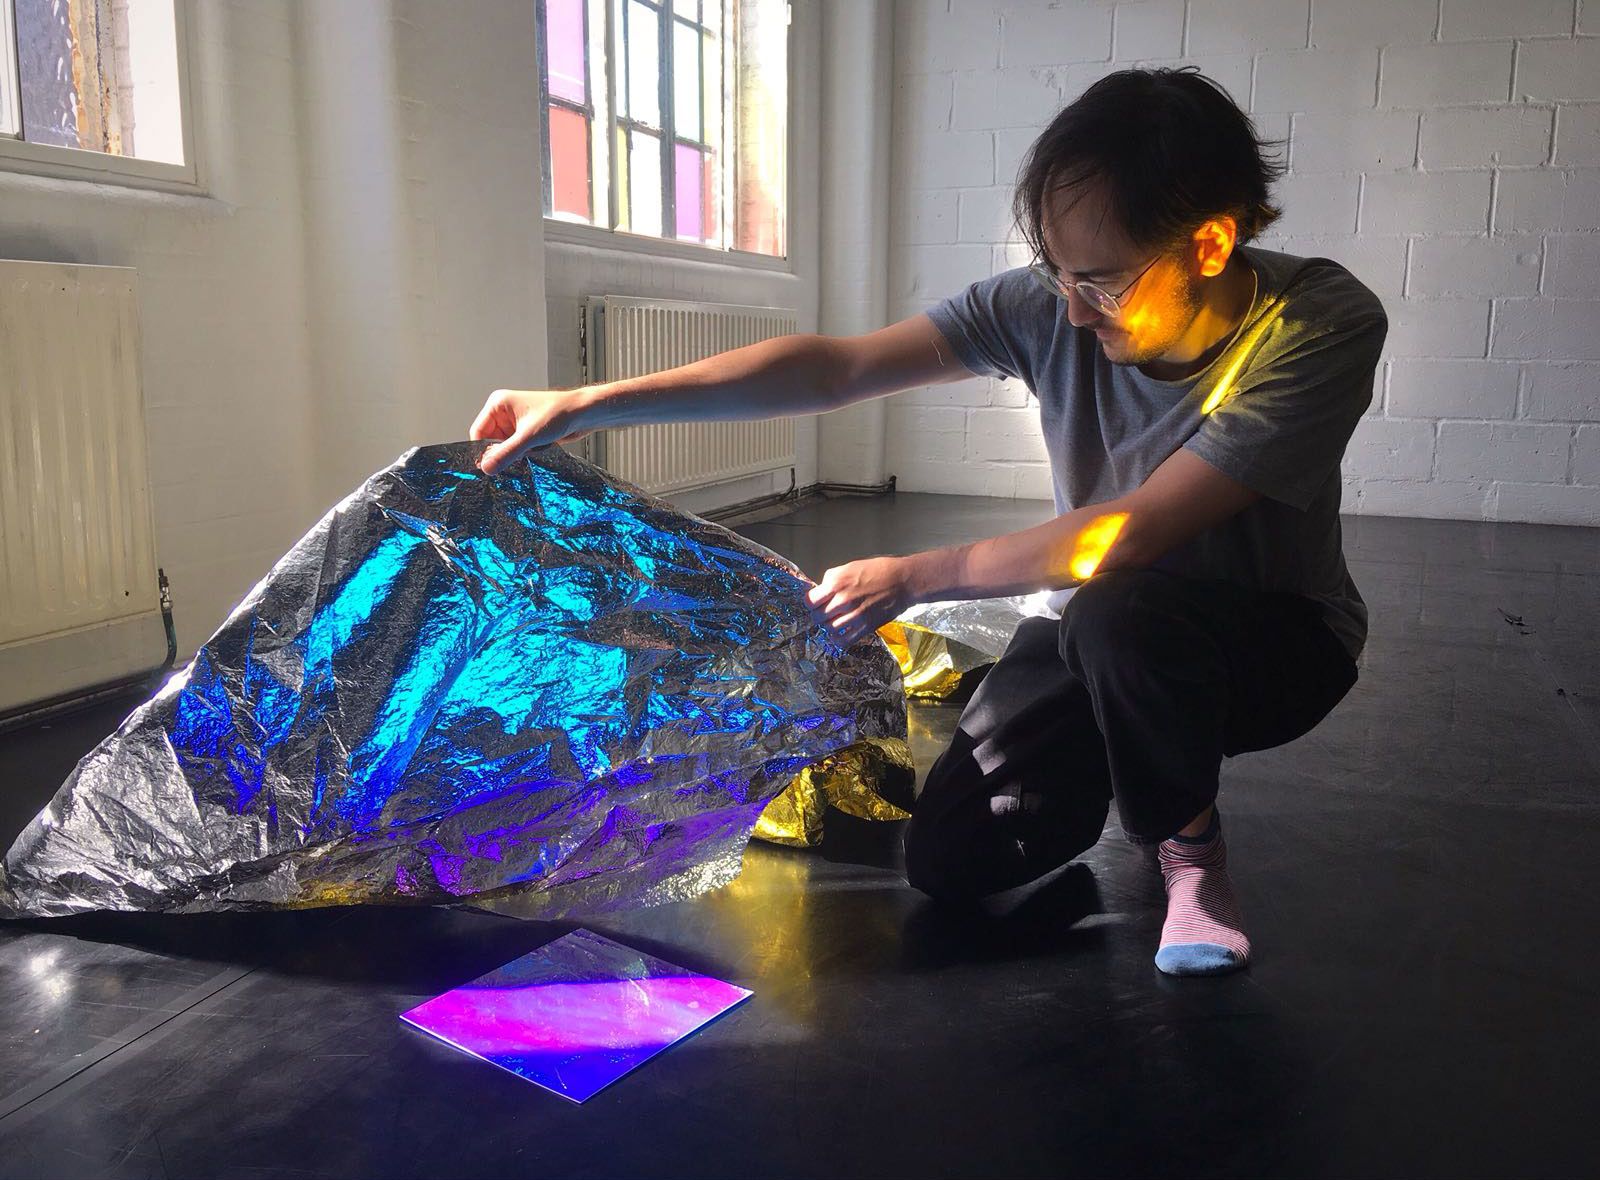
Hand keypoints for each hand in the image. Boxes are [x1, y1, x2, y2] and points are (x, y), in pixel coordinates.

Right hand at [470, 387, 596, 473]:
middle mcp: (503, 412)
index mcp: (498, 404)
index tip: (490, 467)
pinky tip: (536, 451)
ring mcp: (514, 423)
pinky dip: (523, 454)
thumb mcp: (529, 437)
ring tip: (531, 451)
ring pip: (504, 448)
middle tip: (515, 460)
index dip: (483, 450)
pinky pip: (516, 449)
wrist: (583, 414)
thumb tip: (486, 468)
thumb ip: (506, 453)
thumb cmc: (558, 414)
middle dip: (502, 453)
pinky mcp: (525, 432)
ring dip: (515, 454)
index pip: (478, 432)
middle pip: (490, 442)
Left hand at [805, 556, 914, 646]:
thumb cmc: (879, 570)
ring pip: (829, 629)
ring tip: (835, 621)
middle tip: (826, 612)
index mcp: (836, 583)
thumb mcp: (850, 566)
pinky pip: (844, 641)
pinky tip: (840, 634)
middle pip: (817, 617)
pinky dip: (838, 640)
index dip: (812, 602)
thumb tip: (821, 590)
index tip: (816, 603)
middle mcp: (842, 600)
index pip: (810, 601)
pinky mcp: (865, 627)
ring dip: (829, 627)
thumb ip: (832, 579)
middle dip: (819, 615)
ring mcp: (854, 616)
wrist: (903, 581)